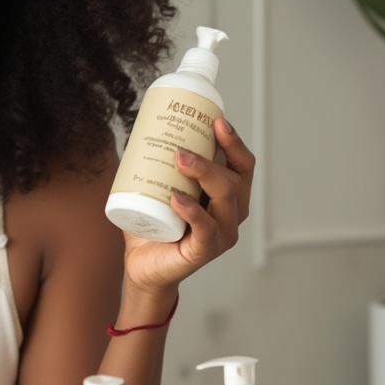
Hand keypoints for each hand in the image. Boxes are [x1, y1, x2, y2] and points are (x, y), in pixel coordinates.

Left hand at [122, 118, 254, 294]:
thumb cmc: (155, 222)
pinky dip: (192, 211)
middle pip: (235, 178)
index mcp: (228, 196)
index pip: (242, 164)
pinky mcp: (204, 252)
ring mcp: (221, 235)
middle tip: (181, 148)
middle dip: (213, 157)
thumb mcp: (160, 186)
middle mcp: (231, 214)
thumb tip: (143, 124)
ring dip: (204, 174)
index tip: (215, 120)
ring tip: (179, 160)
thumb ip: (158, 160)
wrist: (142, 264)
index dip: (234, 141)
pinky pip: (205, 229)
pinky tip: (176, 199)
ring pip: (225, 199)